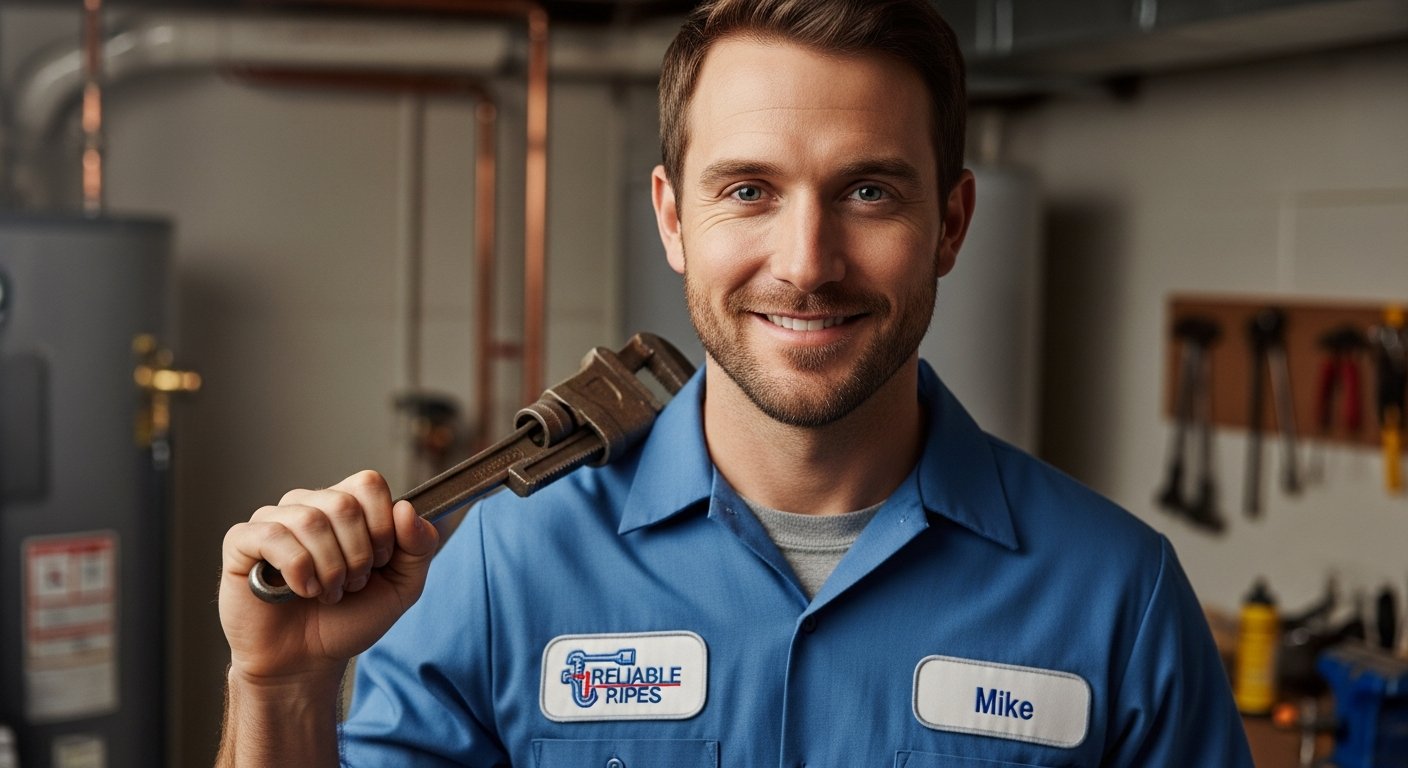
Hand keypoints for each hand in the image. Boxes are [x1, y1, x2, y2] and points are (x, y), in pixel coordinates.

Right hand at [218, 470, 438, 685]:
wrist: (305, 661)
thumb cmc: (349, 619)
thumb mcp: (402, 587)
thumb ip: (419, 547)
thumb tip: (406, 509)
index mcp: (345, 506)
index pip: (369, 483)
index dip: (381, 527)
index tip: (378, 563)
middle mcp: (308, 505)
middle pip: (344, 504)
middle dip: (357, 556)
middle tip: (350, 585)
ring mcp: (272, 521)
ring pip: (310, 520)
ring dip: (329, 569)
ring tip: (326, 593)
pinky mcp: (241, 542)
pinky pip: (272, 536)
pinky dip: (297, 570)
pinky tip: (298, 591)